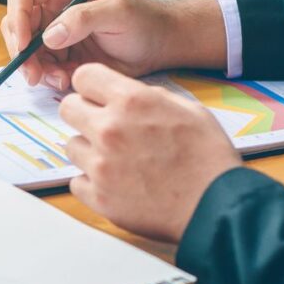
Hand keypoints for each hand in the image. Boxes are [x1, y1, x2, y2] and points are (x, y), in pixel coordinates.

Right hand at [1, 0, 227, 89]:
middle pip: (16, 24)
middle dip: (21, 51)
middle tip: (33, 75)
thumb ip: (83, 18)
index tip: (25, 46)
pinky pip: (38, 65)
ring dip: (34, 68)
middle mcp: (51, 3)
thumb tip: (49, 36)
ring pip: (24, 49)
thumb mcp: (117, 14)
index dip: (17, 19)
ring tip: (59, 79)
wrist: (157, 45)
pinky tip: (65, 80)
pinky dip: (46, 77)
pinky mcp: (57, 51)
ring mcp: (52, 28)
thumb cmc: (142, 20)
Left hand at [60, 64, 241, 242]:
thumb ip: (150, 96)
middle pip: (67, 108)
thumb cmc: (209, 158)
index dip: (91, 86)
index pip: (83, 77)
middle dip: (84, 114)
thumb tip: (125, 93)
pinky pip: (76, 181)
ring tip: (118, 160)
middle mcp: (110, 129)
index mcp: (132, 102)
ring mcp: (100, 165)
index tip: (97, 96)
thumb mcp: (190, 109)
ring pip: (71, 146)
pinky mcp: (98, 196)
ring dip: (89, 151)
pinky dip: (92, 183)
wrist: (217, 207)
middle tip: (104, 128)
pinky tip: (117, 183)